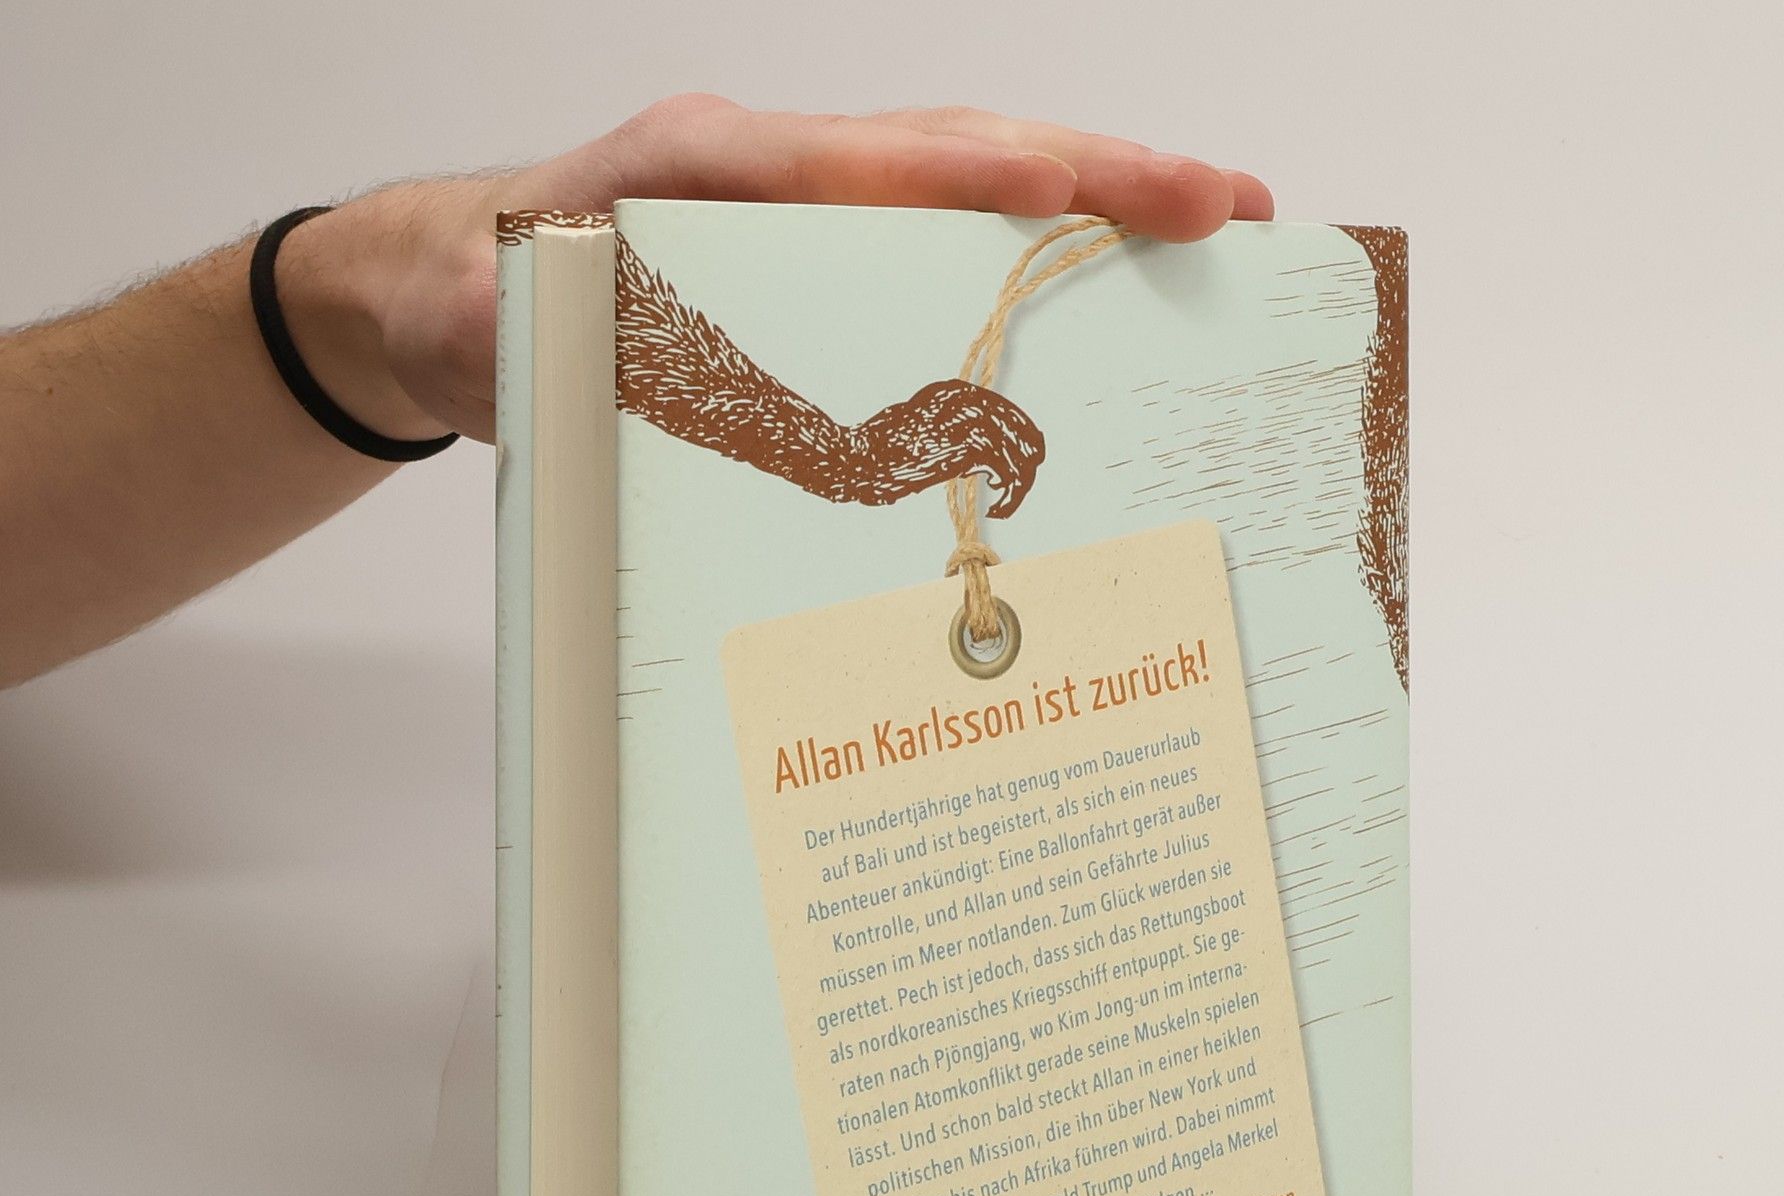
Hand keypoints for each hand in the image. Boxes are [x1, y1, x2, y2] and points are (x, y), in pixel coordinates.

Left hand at [279, 97, 1274, 446]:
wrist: (453, 290)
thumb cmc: (487, 304)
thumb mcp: (502, 328)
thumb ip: (556, 336)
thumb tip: (620, 351)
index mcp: (708, 170)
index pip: (864, 160)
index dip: (977, 178)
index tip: (1077, 198)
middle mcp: (776, 170)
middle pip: (958, 151)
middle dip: (1099, 174)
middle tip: (1225, 207)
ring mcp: (812, 205)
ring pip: (971, 182)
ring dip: (1094, 200)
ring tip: (1211, 229)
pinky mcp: (825, 251)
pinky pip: (944, 237)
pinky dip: (1035, 247)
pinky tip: (1108, 279)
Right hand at [852, 380, 1047, 517]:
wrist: (858, 459)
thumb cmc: (876, 453)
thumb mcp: (912, 435)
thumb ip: (939, 436)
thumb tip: (967, 462)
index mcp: (948, 393)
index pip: (1000, 409)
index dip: (1017, 435)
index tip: (1018, 461)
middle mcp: (961, 400)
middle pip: (1016, 423)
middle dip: (1026, 457)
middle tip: (1019, 486)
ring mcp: (965, 422)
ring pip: (1017, 447)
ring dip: (1020, 481)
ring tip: (1005, 503)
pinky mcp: (967, 449)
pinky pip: (1009, 469)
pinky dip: (1011, 493)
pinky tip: (997, 508)